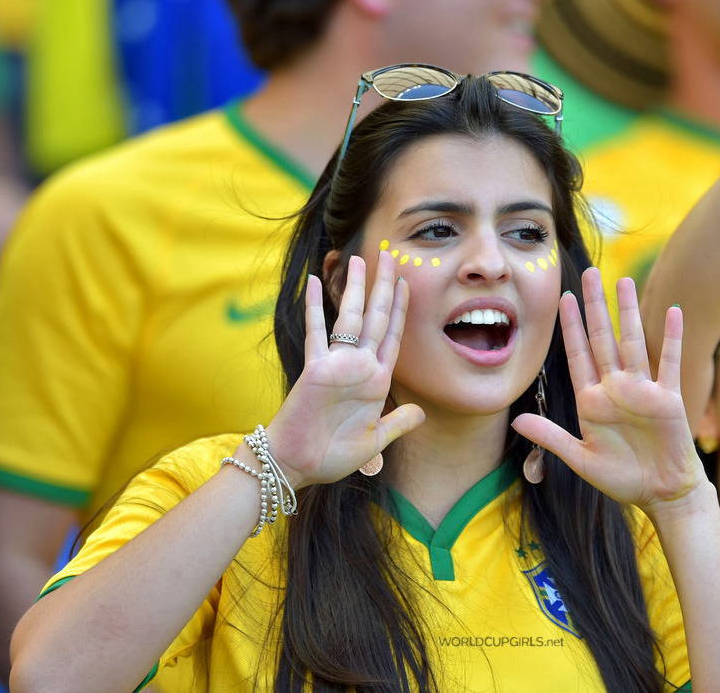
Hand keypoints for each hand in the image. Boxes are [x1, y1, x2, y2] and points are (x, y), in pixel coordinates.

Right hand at [263, 251, 424, 486]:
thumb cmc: (332, 456)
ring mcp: (337, 365)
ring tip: (359, 259)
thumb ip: (397, 423)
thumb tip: (421, 412)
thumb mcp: (374, 441)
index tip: (406, 282)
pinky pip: (317, 332)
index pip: (393, 335)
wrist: (298, 465)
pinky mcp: (315, 369)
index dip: (402, 309)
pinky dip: (314, 307)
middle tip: (389, 254)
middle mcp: (359, 367)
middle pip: (376, 318)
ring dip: (355, 288)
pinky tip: (314, 281)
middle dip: (384, 286)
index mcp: (376, 381)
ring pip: (349, 317)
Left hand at [512, 269, 704, 514]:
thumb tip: (516, 422)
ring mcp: (642, 390)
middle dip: (596, 307)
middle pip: (603, 338)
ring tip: (624, 282)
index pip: (578, 354)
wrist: (661, 493)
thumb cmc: (621, 478)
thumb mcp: (580, 459)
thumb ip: (550, 438)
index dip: (570, 327)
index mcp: (592, 400)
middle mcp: (615, 389)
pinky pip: (669, 363)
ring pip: (633, 342)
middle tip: (590, 273)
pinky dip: (672, 338)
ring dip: (629, 312)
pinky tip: (674, 312)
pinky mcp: (668, 398)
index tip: (563, 298)